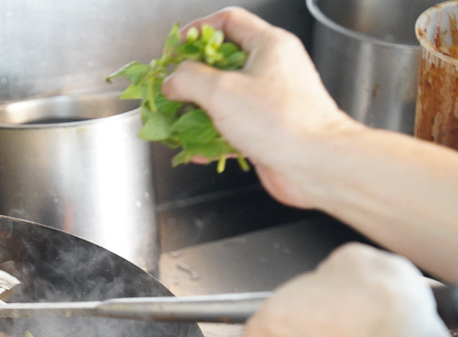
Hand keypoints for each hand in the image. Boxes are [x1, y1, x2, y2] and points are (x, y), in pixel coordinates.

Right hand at [161, 8, 356, 207]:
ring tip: (179, 122)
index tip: (176, 48)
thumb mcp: (222, 92)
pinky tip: (198, 149)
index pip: (228, 21)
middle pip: (222, 61)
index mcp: (269, 45)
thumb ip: (189, 79)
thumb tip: (173, 80)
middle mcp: (273, 68)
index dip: (198, 30)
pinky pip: (232, 126)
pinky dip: (212, 136)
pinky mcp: (267, 128)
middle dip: (193, 76)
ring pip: (225, 97)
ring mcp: (271, 99)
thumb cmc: (283, 122)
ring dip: (198, 111)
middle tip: (173, 87)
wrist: (316, 164)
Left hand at [243, 243, 453, 336]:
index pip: (254, 334)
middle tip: (343, 312)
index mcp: (277, 318)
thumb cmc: (372, 300)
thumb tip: (336, 276)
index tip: (283, 317)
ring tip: (370, 328)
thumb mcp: (350, 260)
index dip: (269, 326)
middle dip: (315, 332)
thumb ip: (331, 272)